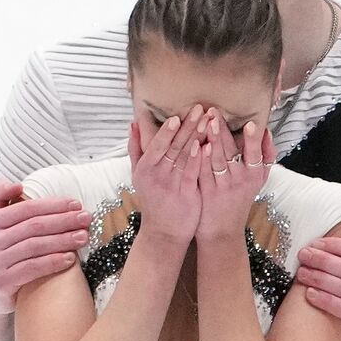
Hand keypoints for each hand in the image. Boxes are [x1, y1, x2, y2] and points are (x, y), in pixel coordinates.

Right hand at [0, 179, 92, 316]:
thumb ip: (1, 200)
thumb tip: (17, 185)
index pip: (25, 208)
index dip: (52, 205)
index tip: (75, 203)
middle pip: (33, 227)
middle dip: (63, 221)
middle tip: (86, 218)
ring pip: (35, 247)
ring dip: (63, 240)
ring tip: (83, 237)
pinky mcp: (1, 284)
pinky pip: (32, 269)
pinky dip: (53, 262)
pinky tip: (70, 259)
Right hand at [128, 105, 204, 243]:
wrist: (163, 232)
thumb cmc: (153, 199)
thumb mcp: (138, 175)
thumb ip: (136, 149)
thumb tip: (133, 123)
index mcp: (144, 168)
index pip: (157, 145)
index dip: (167, 131)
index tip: (177, 115)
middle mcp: (156, 175)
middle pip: (173, 147)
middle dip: (187, 126)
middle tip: (199, 108)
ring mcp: (171, 184)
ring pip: (185, 156)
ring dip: (197, 137)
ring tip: (207, 120)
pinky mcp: (186, 193)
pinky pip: (193, 172)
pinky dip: (199, 158)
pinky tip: (207, 145)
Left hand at [195, 111, 274, 242]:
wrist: (223, 232)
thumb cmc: (240, 199)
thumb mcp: (258, 180)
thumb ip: (266, 156)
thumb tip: (267, 131)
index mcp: (255, 174)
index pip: (257, 155)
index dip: (254, 140)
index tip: (252, 124)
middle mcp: (241, 180)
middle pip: (233, 153)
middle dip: (224, 131)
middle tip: (215, 112)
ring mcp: (223, 187)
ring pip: (218, 160)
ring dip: (212, 140)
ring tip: (208, 122)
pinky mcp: (207, 192)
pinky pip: (204, 173)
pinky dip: (202, 159)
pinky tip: (197, 145)